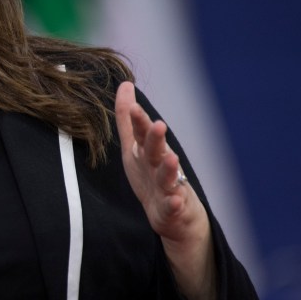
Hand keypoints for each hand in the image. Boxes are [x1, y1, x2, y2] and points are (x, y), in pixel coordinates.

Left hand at [115, 82, 215, 298]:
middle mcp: (159, 165)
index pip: (142, 133)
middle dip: (157, 138)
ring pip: (168, 177)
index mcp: (147, 151)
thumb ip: (128, 119)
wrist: (175, 215)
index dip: (138, 121)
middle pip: (157, 150)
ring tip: (171, 158)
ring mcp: (168, 187)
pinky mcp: (171, 209)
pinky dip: (174, 203)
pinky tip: (174, 200)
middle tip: (158, 125)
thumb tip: (124, 84)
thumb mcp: (134, 146)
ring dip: (169, 168)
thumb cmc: (150, 175)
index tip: (133, 106)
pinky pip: (173, 207)